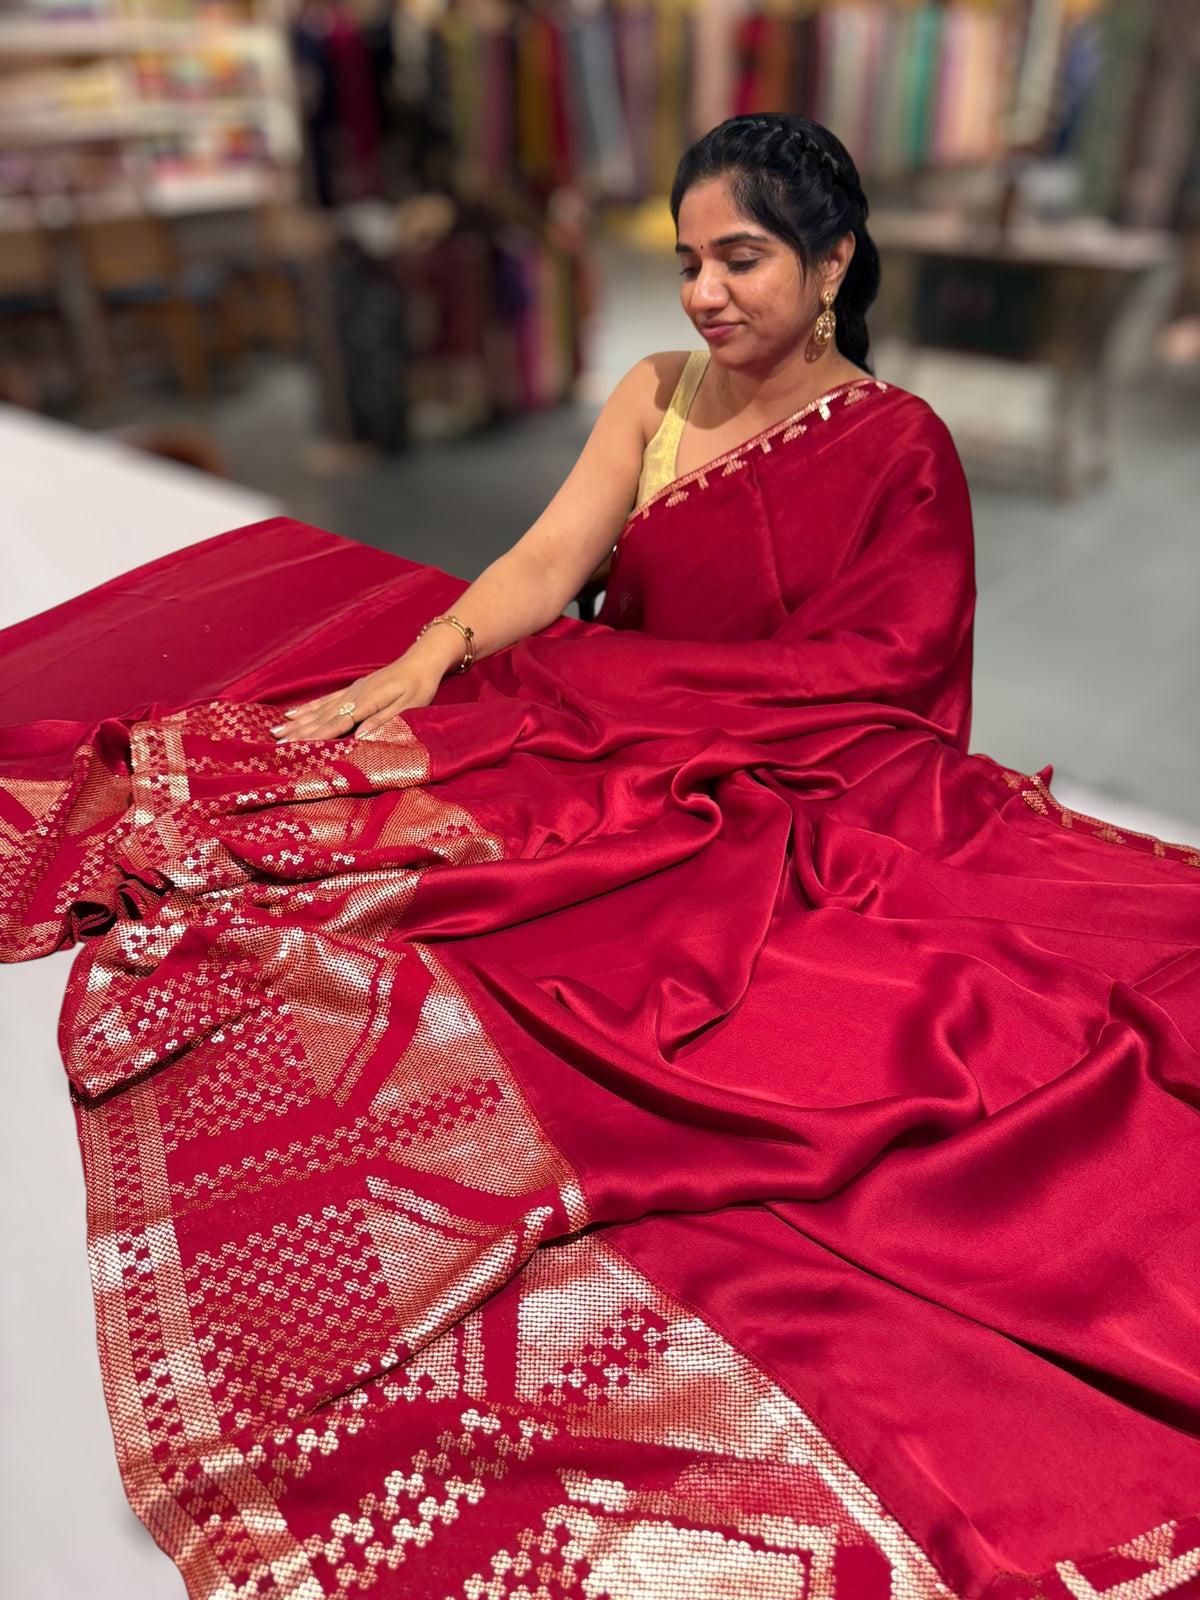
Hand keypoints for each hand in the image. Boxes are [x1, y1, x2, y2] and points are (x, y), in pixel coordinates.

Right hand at [271, 645, 448, 742]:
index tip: (295, 746)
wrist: (421, 661)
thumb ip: (384, 720)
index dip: (315, 736)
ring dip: (297, 721)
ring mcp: (350, 691)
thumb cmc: (419, 687)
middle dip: (298, 731)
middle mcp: (353, 695)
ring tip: (276, 730)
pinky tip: (293, 713)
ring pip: (319, 709)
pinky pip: (325, 700)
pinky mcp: (352, 689)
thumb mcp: (409, 706)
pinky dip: (308, 708)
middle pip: (322, 717)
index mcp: (367, 702)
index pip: (337, 723)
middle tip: (275, 743)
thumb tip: (361, 736)